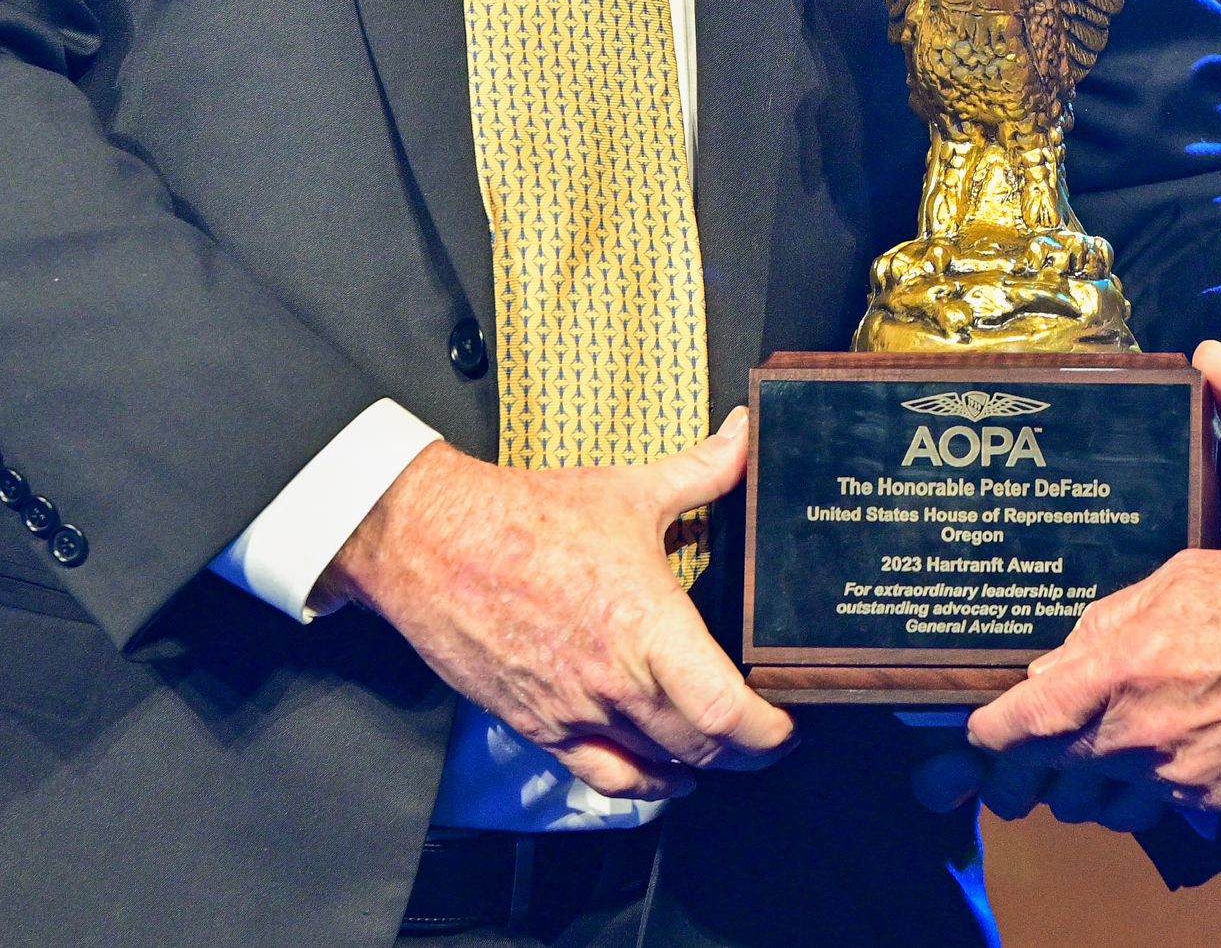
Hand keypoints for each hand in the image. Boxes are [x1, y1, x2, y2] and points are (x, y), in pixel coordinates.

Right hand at [332, 407, 794, 801]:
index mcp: (647, 625)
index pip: (724, 710)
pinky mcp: (538, 726)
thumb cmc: (527, 518)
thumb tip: (744, 435)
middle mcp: (615, 681)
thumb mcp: (629, 489)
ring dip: (698, 768)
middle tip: (769, 739)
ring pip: (654, 768)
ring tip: (726, 753)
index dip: (767, 732)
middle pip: (699, 749)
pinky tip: (662, 777)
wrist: (434, 543)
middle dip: (746, 754)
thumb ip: (702, 471)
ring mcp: (574, 711)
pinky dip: (641, 784)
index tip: (787, 724)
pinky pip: (600, 776)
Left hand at [936, 543, 1220, 821]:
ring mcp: (1172, 778)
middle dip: (1028, 771)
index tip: (980, 734)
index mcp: (1116, 673)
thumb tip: (1056, 666)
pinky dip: (1147, 792)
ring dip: (1086, 787)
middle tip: (1028, 758)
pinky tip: (1163, 758)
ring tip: (1098, 756)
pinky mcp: (1209, 804)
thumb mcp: (1174, 582)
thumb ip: (1104, 625)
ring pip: (1097, 807)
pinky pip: (1155, 811)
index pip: (1019, 728)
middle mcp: (1134, 737)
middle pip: (1046, 779)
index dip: (986, 737)